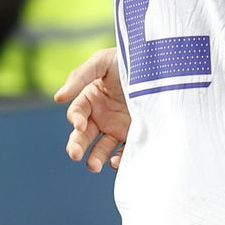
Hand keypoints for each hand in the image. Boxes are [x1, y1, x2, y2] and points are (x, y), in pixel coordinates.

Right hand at [54, 47, 130, 172]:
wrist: (166, 63)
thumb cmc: (132, 58)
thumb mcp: (105, 61)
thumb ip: (80, 76)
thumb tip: (58, 98)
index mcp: (92, 99)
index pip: (76, 113)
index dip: (75, 119)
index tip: (79, 124)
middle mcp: (102, 116)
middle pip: (83, 136)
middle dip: (77, 146)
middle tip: (75, 155)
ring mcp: (119, 127)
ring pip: (102, 148)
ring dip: (95, 158)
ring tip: (94, 165)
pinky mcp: (136, 134)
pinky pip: (125, 151)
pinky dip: (119, 159)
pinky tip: (117, 161)